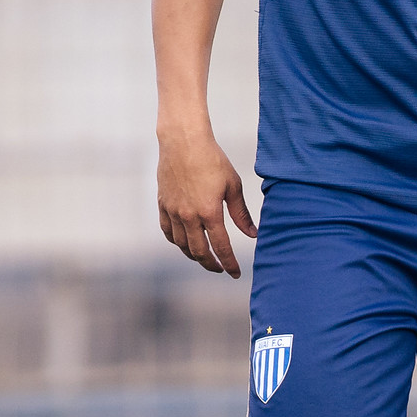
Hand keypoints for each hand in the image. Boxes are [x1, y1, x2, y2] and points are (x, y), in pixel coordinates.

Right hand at [156, 129, 256, 276]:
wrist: (183, 142)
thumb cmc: (212, 160)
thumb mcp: (233, 186)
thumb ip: (241, 213)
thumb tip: (253, 234)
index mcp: (209, 212)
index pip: (221, 247)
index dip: (229, 263)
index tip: (236, 274)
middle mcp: (189, 216)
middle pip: (199, 252)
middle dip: (211, 264)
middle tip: (220, 269)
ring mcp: (173, 211)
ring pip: (181, 245)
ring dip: (194, 255)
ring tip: (204, 258)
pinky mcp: (163, 205)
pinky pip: (168, 232)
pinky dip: (176, 242)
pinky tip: (184, 243)